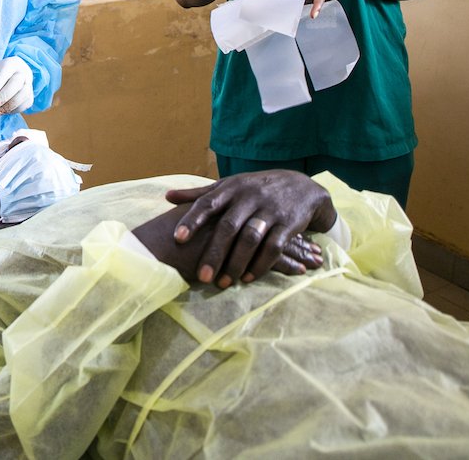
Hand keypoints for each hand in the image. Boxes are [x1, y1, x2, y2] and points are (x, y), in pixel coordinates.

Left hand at [0, 57, 33, 114]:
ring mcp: (29, 82)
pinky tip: (5, 111)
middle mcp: (23, 71)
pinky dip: (15, 109)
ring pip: (24, 94)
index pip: (4, 74)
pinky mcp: (31, 94)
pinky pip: (26, 103)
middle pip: (16, 83)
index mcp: (10, 63)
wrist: (10, 75)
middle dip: (3, 97)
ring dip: (10, 105)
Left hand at [163, 169, 336, 287]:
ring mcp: (270, 210)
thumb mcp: (230, 186)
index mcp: (231, 188)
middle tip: (201, 277)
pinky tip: (248, 279)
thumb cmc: (256, 189)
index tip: (177, 239)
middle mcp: (249, 197)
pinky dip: (260, 264)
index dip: (192, 220)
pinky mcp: (288, 224)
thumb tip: (167, 196)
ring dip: (236, 263)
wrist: (302, 186)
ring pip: (250, 239)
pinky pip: (273, 247)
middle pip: (228, 226)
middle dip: (214, 252)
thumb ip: (200, 194)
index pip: (208, 203)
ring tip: (222, 283)